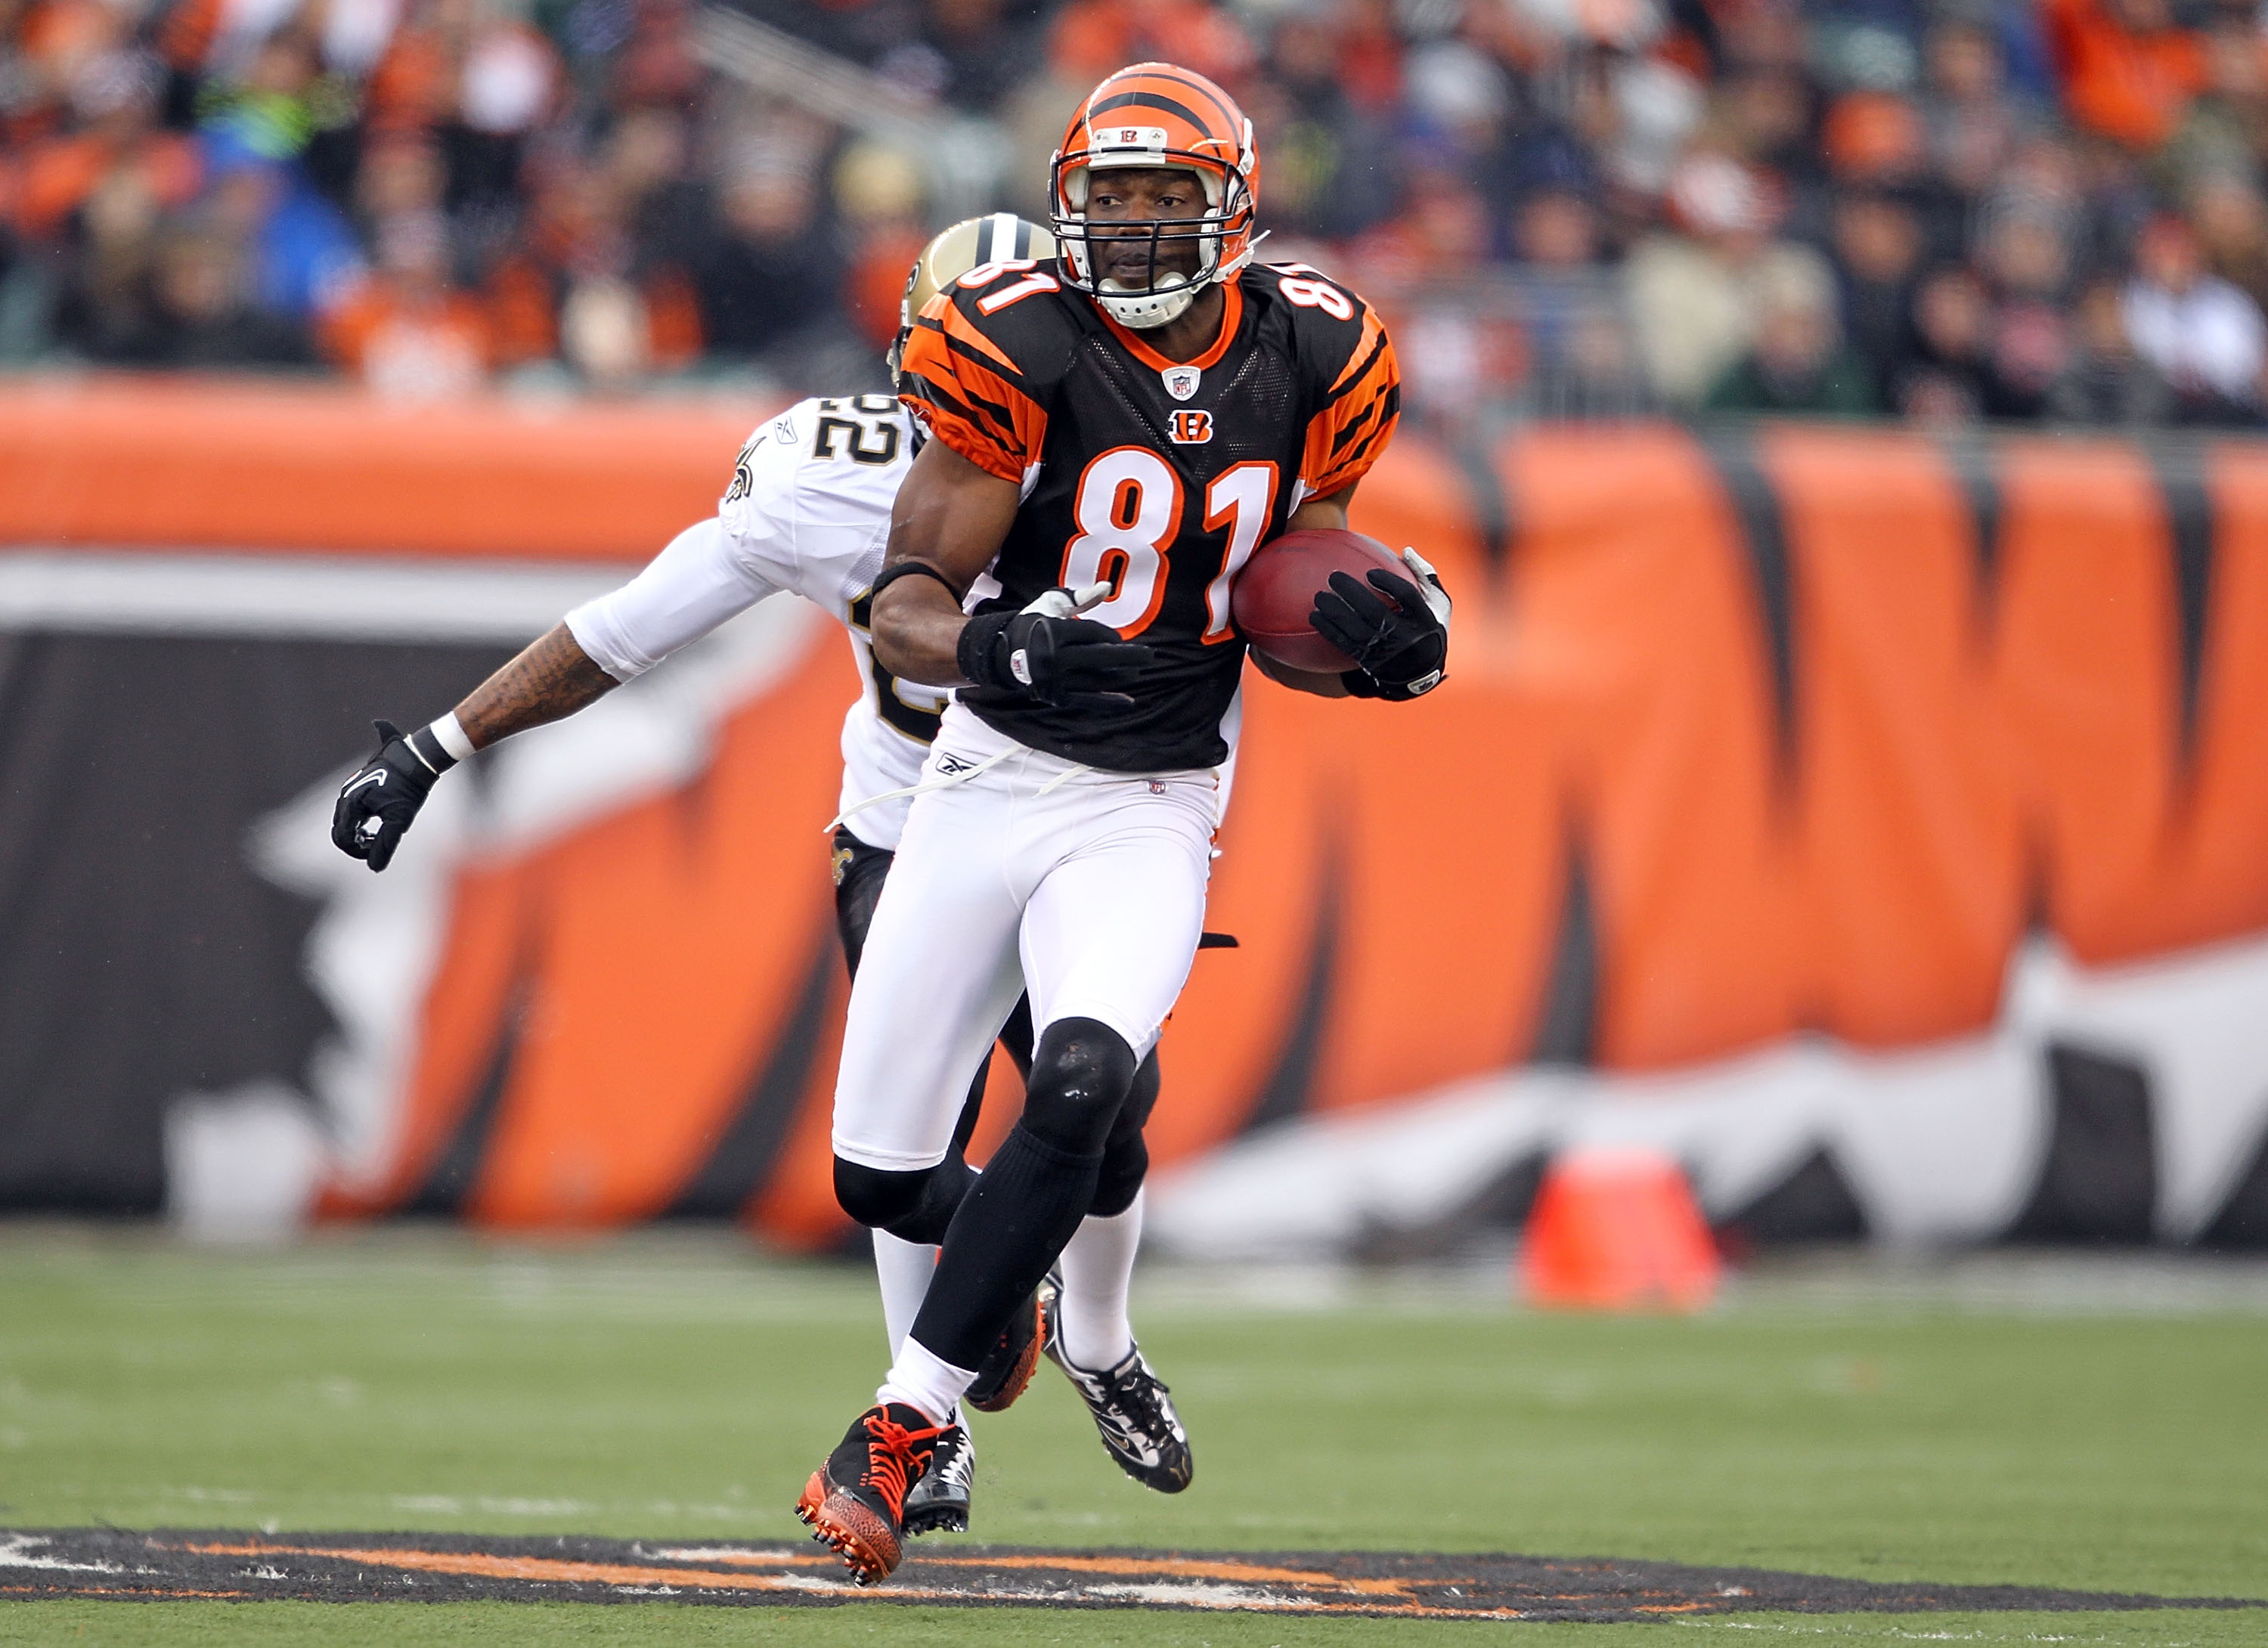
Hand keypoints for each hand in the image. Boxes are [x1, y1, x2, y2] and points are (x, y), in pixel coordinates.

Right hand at [330, 720, 440, 871]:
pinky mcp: (359, 786)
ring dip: (358, 833)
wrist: (416, 758)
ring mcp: (351, 790)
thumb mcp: (399, 820)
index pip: (342, 838)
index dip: (357, 852)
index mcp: (351, 804)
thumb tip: (374, 868)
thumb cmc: (408, 789)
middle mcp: (346, 796)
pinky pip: (352, 810)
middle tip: (378, 844)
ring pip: (345, 820)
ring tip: (378, 835)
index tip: (375, 852)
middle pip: (340, 830)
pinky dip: (360, 823)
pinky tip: (376, 824)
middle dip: (356, 843)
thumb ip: (385, 845)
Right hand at [958, 585, 1152, 709]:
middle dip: (1129, 657)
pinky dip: (1109, 702)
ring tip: (1137, 673)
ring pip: (1096, 680)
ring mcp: (1055, 680)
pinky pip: (1087, 701)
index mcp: (1053, 631)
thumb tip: (1108, 587)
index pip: (1093, 634)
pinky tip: (1128, 701)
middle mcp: (1053, 657)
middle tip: (1151, 656)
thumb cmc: (1034, 623)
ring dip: (1121, 677)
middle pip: (1100, 657)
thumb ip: (1081, 597)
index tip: (1118, 639)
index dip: (1110, 636)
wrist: (1002, 654)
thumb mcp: (1052, 603)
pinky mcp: (1055, 697)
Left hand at [1310, 547, 1450, 700]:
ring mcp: (1387, 653)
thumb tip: (1406, 550)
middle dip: (1352, 594)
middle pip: (1376, 613)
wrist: (1421, 673)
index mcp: (1425, 619)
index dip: (1388, 583)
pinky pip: (1346, 645)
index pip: (1407, 597)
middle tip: (1334, 577)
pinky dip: (1329, 630)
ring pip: (1357, 631)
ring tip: (1318, 596)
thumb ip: (1424, 576)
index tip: (1370, 573)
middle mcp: (1407, 638)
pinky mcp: (1371, 663)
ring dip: (1334, 613)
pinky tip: (1314, 616)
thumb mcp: (1438, 604)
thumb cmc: (1427, 626)